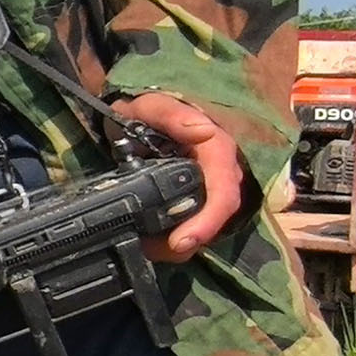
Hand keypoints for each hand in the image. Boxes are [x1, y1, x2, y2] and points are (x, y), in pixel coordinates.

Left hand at [109, 90, 243, 263]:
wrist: (132, 116)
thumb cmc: (143, 110)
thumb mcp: (151, 106)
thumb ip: (173, 116)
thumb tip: (205, 131)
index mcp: (216, 149)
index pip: (224, 192)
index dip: (208, 221)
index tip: (180, 243)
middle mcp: (221, 172)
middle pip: (218, 217)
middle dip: (189, 240)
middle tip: (154, 250)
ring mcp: (211, 187)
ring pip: (207, 226)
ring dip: (179, 244)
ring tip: (147, 247)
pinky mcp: (198, 199)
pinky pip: (194, 224)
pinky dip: (172, 238)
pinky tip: (150, 241)